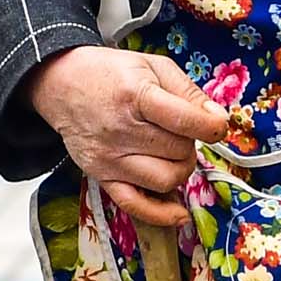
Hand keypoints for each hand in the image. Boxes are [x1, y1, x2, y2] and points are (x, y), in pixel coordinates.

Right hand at [27, 46, 230, 226]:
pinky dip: (162, 214)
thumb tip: (217, 120)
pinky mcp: (101, 177)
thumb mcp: (154, 66)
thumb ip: (189, 91)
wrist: (63, 84)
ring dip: (180, 168)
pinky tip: (179, 213)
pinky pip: (135, 206)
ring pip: (166, 180)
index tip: (217, 125)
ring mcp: (109, 158)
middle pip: (179, 151)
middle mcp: (121, 130)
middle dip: (190, 141)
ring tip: (171, 151)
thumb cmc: (113, 73)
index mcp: (136, 95)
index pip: (185, 120)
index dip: (212, 126)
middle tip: (179, 129)